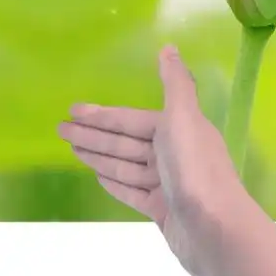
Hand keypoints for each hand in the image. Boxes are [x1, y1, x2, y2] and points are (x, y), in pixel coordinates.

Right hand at [58, 45, 243, 275]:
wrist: (215, 228)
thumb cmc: (195, 168)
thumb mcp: (184, 116)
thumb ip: (175, 82)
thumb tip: (169, 46)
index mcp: (179, 128)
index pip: (131, 119)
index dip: (102, 115)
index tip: (72, 110)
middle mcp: (173, 152)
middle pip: (125, 141)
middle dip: (93, 134)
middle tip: (60, 129)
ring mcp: (167, 183)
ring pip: (126, 165)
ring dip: (99, 155)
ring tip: (71, 147)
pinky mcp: (162, 210)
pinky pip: (132, 190)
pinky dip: (115, 181)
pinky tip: (97, 174)